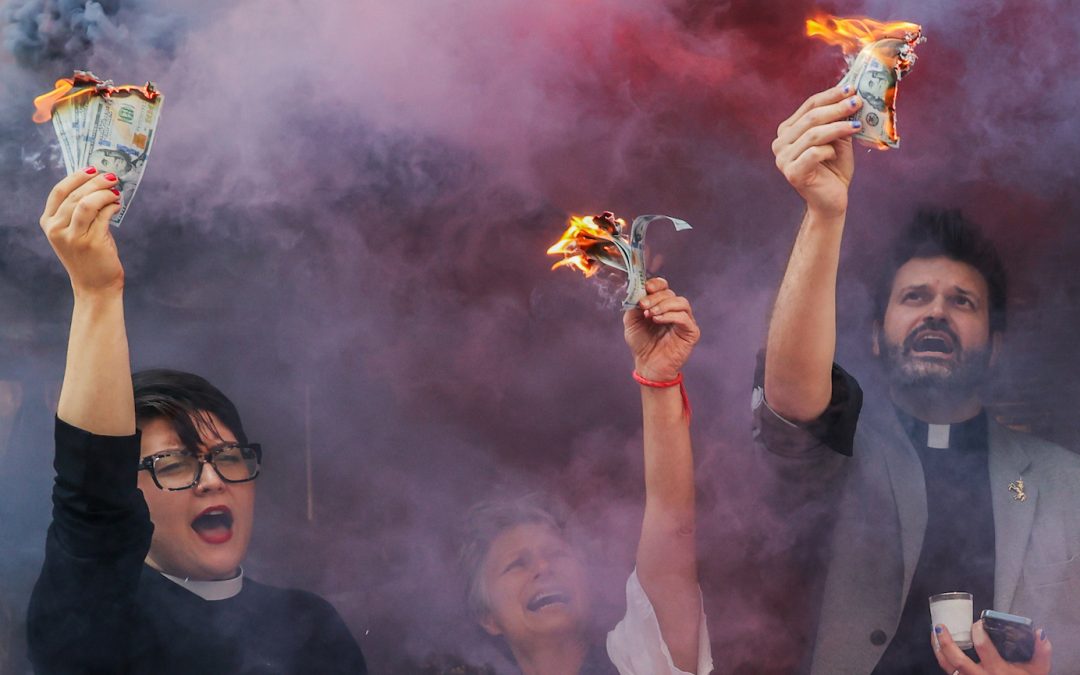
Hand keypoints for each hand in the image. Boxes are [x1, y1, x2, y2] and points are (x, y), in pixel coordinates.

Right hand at [39, 168, 122, 296]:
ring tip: (116, 191)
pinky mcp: (91, 242)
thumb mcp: (75, 231)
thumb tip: (97, 182)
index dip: (76, 177)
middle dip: (96, 182)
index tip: (92, 168)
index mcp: (49, 223)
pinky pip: (103, 216)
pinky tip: (116, 205)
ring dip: (104, 192)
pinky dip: (111, 206)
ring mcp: (73, 237)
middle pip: (76, 195)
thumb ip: (78, 210)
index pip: (58, 192)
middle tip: (112, 176)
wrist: (95, 285)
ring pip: (88, 203)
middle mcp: (57, 229)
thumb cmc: (88, 255)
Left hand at [624, 278, 699, 381]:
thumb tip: (637, 292)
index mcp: (661, 304)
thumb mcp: (631, 322)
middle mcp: (674, 310)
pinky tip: (657, 320)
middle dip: (655, 297)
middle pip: (670, 293)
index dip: (656, 284)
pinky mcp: (691, 332)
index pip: (663, 286)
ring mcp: (685, 320)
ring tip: (651, 314)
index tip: (646, 288)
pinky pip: (684, 317)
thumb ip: (634, 306)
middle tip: (643, 305)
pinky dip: (670, 315)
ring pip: (680, 302)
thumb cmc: (641, 343)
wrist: (647, 365)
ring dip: (664, 305)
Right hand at [772, 85, 861, 217]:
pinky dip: (829, 150)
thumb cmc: (834, 169)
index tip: (852, 89)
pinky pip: (813, 153)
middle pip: (810, 118)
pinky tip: (836, 153)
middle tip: (857, 102)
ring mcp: (783, 159)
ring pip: (813, 134)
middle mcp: (780, 143)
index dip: (831, 95)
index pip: (809, 105)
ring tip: (857, 125)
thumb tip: (852, 96)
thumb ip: (839, 120)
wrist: (831, 200)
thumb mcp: (838, 139)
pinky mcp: (792, 173)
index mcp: (788, 131)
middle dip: (836, 108)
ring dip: (838, 127)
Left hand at [933, 621, 1051, 674]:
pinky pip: (948, 671)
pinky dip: (942, 658)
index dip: (978, 631)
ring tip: (934, 632)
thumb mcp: (1038, 670)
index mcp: (997, 671)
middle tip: (940, 626)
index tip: (978, 622)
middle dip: (946, 642)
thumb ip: (1042, 651)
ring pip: (948, 667)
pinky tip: (938, 645)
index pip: (983, 647)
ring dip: (938, 649)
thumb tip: (1040, 632)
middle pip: (958, 660)